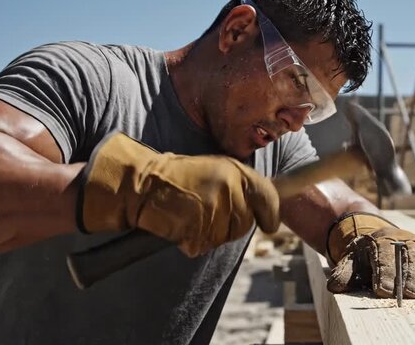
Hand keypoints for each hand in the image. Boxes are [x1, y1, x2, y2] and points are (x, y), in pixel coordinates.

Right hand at [78, 133, 278, 256]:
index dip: (271, 214)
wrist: (142, 184)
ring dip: (210, 233)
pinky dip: (191, 241)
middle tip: (207, 212)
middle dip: (231, 224)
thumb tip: (268, 206)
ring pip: (225, 237)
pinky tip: (180, 224)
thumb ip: (240, 184)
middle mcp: (228, 188)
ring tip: (191, 214)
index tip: (271, 225)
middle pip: (245, 223)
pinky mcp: (198, 228)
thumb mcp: (214, 169)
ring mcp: (213, 209)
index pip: (267, 196)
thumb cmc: (178, 177)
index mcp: (235, 171)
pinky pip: (203, 245)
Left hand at [326, 213, 414, 298]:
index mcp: (382, 240)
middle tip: (412, 294)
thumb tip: (335, 285)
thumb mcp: (352, 261)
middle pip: (412, 256)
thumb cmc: (366, 257)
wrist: (380, 239)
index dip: (385, 272)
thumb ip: (344, 272)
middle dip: (412, 275)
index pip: (384, 255)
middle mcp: (406, 241)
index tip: (384, 290)